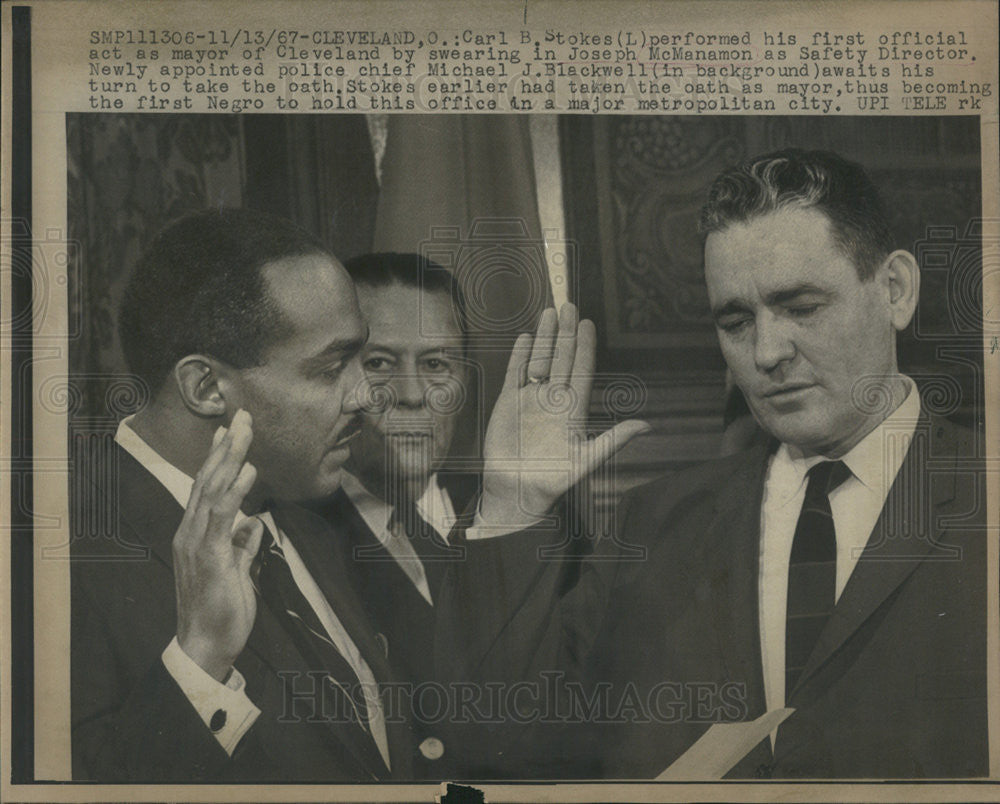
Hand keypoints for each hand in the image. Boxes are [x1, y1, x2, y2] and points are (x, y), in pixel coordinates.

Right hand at [174, 409, 264, 681]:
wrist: (206, 647)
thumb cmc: (221, 612)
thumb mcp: (237, 572)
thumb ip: (242, 547)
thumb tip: (252, 525)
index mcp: (196, 536)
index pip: (206, 488)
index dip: (218, 458)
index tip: (228, 431)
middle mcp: (190, 533)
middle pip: (207, 480)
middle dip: (226, 447)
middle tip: (241, 416)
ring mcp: (196, 543)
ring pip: (212, 491)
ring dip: (230, 459)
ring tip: (244, 431)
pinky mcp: (209, 557)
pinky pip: (222, 518)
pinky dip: (235, 491)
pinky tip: (247, 472)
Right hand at [480, 304, 649, 525]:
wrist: (517, 491)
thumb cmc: (554, 480)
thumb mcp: (587, 460)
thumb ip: (614, 440)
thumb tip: (647, 426)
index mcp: (573, 409)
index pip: (582, 370)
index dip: (585, 346)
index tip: (589, 324)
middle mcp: (553, 399)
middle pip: (562, 358)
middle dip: (566, 332)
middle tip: (570, 306)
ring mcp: (530, 398)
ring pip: (540, 360)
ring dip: (545, 337)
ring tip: (550, 313)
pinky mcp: (509, 403)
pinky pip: (515, 373)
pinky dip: (519, 355)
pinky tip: (526, 337)